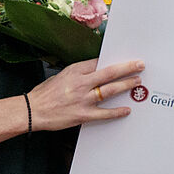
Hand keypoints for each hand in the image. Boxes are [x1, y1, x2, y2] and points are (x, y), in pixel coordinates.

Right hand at [26, 58, 143, 131]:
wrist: (32, 110)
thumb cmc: (44, 94)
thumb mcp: (60, 76)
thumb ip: (78, 73)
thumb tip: (95, 71)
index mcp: (74, 71)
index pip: (99, 62)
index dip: (114, 59)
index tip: (124, 58)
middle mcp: (80, 83)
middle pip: (109, 73)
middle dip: (127, 68)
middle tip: (140, 65)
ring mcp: (83, 99)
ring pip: (110, 90)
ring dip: (126, 85)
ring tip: (137, 82)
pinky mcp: (83, 115)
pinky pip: (104, 113)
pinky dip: (117, 111)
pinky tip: (126, 109)